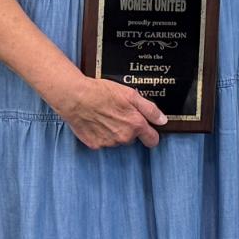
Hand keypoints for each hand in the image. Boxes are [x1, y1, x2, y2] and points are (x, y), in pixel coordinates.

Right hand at [50, 75, 168, 149]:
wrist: (75, 97)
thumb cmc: (102, 93)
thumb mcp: (131, 95)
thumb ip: (150, 109)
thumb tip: (162, 120)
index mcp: (135, 125)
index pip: (152, 140)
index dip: (151, 135)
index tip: (147, 131)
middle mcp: (123, 137)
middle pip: (132, 138)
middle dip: (128, 129)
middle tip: (118, 114)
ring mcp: (108, 143)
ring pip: (116, 140)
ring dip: (113, 131)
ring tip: (104, 115)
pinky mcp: (95, 144)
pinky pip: (102, 142)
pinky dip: (100, 134)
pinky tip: (95, 122)